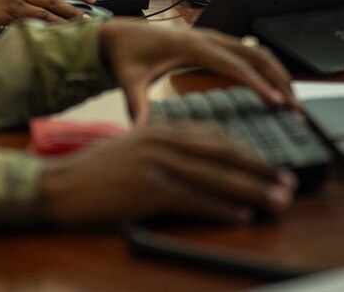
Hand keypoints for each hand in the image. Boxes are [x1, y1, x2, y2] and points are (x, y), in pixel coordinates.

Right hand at [37, 125, 296, 226]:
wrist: (57, 186)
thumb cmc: (93, 174)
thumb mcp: (131, 152)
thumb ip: (164, 153)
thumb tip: (199, 167)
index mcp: (157, 129)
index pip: (213, 135)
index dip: (245, 150)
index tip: (267, 163)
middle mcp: (160, 140)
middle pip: (222, 153)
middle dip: (259, 168)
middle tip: (287, 181)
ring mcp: (155, 164)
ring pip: (216, 176)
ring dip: (252, 190)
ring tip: (277, 200)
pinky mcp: (148, 189)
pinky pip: (194, 199)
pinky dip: (221, 208)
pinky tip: (241, 215)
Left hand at [98, 22, 295, 124]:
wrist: (118, 34)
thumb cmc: (125, 55)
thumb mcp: (128, 81)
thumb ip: (136, 106)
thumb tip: (142, 132)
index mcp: (190, 46)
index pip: (233, 66)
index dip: (258, 84)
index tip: (277, 102)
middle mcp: (206, 38)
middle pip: (254, 54)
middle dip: (278, 78)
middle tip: (295, 106)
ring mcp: (211, 37)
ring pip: (255, 50)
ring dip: (276, 71)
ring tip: (292, 98)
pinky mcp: (212, 42)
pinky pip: (246, 51)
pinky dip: (265, 66)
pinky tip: (273, 85)